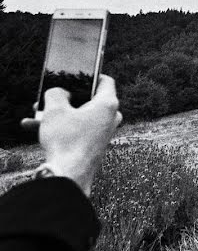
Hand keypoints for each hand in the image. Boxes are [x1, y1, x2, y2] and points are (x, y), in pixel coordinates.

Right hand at [20, 75, 121, 195]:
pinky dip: (60, 127)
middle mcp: (111, 117)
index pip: (104, 80)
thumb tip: (59, 92)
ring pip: (78, 116)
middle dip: (65, 98)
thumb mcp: (55, 110)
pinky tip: (33, 128)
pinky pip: (77, 129)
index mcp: (108, 104)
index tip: (75, 74)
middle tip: (47, 98)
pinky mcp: (94, 144)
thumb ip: (56, 92)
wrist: (69, 175)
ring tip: (34, 116)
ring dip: (57, 114)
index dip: (90, 74)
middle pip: (88, 99)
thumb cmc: (66, 141)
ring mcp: (104, 132)